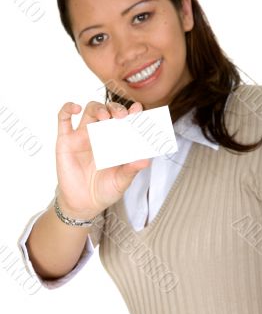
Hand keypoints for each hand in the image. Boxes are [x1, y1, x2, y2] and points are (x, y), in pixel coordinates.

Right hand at [55, 100, 150, 218]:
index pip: (125, 120)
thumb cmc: (104, 190)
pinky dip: (68, 108)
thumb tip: (146, 160)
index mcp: (116, 140)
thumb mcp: (121, 181)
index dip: (131, 112)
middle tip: (122, 116)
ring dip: (98, 108)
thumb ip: (131, 170)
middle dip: (115, 108)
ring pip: (89, 110)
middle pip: (107, 110)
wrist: (83, 204)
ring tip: (105, 116)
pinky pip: (63, 118)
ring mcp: (82, 135)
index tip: (138, 109)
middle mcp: (100, 134)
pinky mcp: (65, 140)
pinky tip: (76, 108)